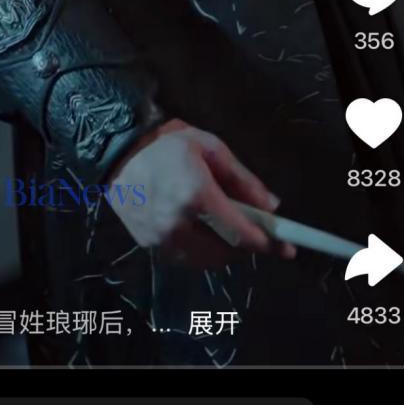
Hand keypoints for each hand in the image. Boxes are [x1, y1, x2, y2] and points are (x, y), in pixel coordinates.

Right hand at [105, 118, 296, 268]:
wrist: (116, 151)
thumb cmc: (167, 143)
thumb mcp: (211, 148)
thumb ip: (243, 179)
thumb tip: (272, 206)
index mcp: (197, 195)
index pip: (241, 233)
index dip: (266, 242)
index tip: (286, 247)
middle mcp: (179, 224)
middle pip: (227, 252)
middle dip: (247, 246)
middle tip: (259, 235)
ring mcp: (162, 239)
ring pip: (207, 261)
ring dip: (225, 252)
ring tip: (230, 231)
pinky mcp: (149, 246)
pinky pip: (186, 258)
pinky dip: (202, 251)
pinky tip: (203, 232)